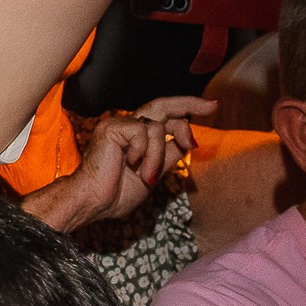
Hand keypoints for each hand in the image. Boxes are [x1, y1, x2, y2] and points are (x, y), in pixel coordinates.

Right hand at [22, 100, 208, 232]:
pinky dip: (143, 152)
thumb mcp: (154, 173)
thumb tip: (190, 140)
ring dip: (157, 156)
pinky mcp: (112, 128)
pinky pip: (142, 132)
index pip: (167, 116)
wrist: (94, 202)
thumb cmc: (117, 192)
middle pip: (163, 105)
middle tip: (211, 106)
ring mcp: (119, 124)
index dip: (189, 110)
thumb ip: (169, 155)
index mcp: (137, 136)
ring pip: (156, 128)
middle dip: (189, 104)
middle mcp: (128, 125)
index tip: (211, 108)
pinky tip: (129, 163)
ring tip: (146, 176)